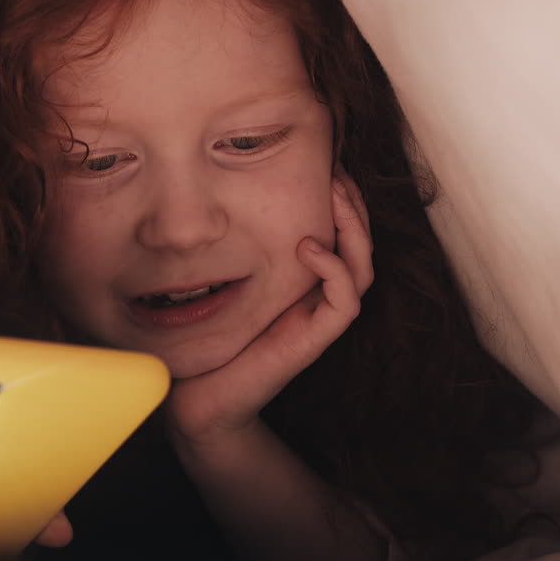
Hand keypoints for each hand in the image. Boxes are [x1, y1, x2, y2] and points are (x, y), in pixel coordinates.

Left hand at [165, 171, 372, 451]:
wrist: (197, 396)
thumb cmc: (205, 336)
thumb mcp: (217, 278)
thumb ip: (228, 245)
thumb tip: (216, 194)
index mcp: (302, 281)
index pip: (340, 234)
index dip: (342, 200)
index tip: (326, 164)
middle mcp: (316, 297)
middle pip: (360, 244)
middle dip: (354, 205)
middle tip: (337, 171)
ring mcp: (318, 319)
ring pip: (362, 267)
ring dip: (354, 228)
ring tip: (334, 195)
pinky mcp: (314, 339)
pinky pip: (345, 300)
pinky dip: (334, 268)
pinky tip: (308, 246)